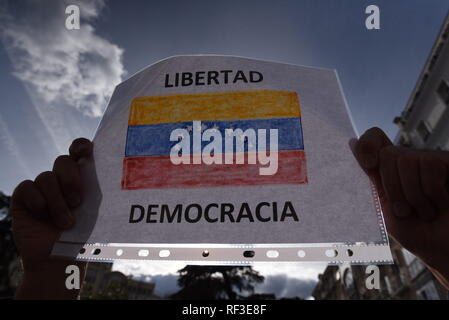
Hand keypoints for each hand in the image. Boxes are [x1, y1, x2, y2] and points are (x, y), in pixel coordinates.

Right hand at [11, 138, 92, 298]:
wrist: (59, 262)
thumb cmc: (84, 237)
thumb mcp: (98, 215)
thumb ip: (102, 195)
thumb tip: (126, 180)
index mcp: (83, 177)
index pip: (80, 151)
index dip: (81, 146)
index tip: (87, 150)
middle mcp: (62, 178)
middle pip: (63, 161)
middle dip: (71, 179)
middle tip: (78, 202)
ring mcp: (42, 187)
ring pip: (46, 177)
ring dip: (57, 202)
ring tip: (66, 223)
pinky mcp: (24, 197)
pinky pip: (27, 187)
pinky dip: (38, 201)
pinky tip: (43, 215)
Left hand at [354, 127, 448, 287]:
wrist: (445, 250)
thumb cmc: (418, 233)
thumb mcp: (385, 209)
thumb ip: (372, 181)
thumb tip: (352, 144)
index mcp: (391, 171)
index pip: (374, 138)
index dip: (367, 145)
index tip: (369, 165)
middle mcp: (411, 161)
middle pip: (387, 153)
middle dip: (393, 188)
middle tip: (405, 210)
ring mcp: (432, 161)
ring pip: (407, 159)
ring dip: (413, 195)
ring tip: (425, 212)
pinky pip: (430, 165)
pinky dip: (432, 192)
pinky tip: (441, 204)